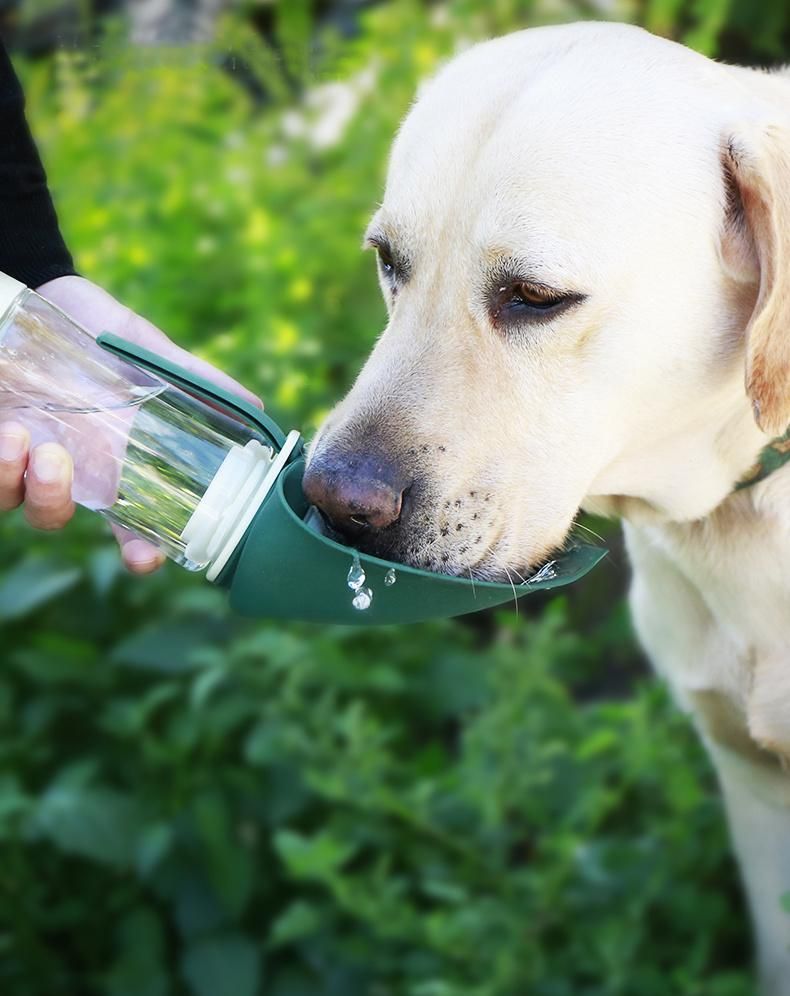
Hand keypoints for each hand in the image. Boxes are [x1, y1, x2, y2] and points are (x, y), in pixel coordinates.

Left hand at [0, 275, 261, 573]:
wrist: (47, 295)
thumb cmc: (102, 329)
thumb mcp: (153, 352)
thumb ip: (200, 382)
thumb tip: (259, 408)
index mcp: (112, 458)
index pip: (129, 521)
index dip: (139, 550)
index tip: (145, 557)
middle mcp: (67, 464)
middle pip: (57, 516)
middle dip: (56, 507)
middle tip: (62, 477)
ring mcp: (25, 451)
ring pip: (18, 501)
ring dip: (25, 482)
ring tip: (31, 441)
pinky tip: (11, 429)